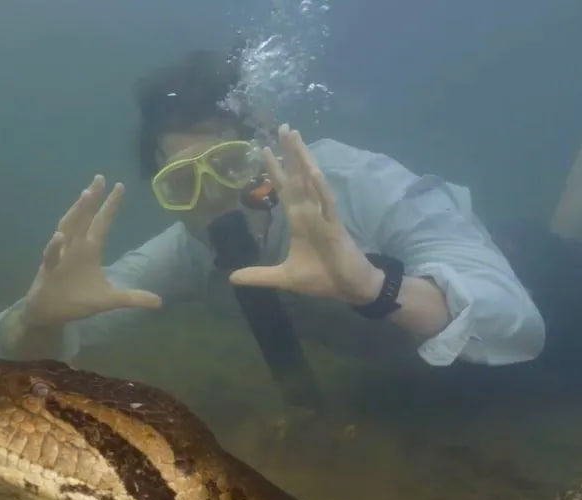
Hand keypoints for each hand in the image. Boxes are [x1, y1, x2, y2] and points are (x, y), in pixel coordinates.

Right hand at [22, 175, 161, 326]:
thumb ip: (133, 298)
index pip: (102, 222)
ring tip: (86, 195)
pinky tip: (59, 236)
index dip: (110, 205)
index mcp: (90, 249)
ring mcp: (61, 255)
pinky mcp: (49, 269)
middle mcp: (75, 247)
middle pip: (84, 217)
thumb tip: (160, 302)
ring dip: (76, 213)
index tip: (119, 185)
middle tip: (100, 178)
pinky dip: (54, 246)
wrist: (53, 313)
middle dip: (92, 198)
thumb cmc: (78, 300)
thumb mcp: (110, 300)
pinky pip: (51, 256)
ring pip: (68, 228)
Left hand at [228, 124, 382, 304]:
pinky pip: (328, 203)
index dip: (274, 170)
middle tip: (282, 127)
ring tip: (295, 136)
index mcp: (299, 221)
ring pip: (312, 181)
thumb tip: (232, 277)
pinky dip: (321, 188)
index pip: (284, 190)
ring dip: (303, 159)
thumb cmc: (322, 279)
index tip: (263, 149)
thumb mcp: (284, 277)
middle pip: (297, 177)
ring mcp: (323, 216)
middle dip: (290, 152)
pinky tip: (313, 171)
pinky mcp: (335, 226)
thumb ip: (259, 275)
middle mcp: (310, 212)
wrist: (349, 289)